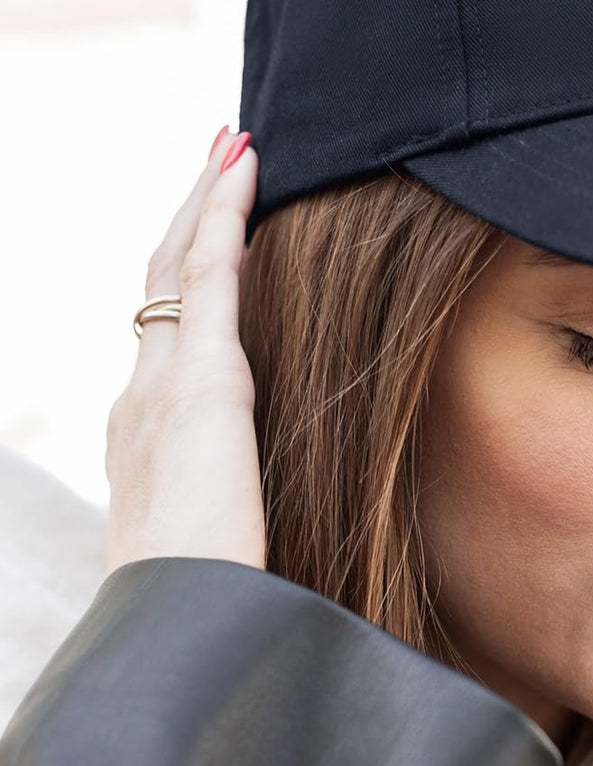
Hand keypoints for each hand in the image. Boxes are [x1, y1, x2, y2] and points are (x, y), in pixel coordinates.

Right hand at [104, 128, 266, 574]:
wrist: (185, 620)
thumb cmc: (216, 597)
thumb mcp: (229, 532)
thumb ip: (242, 498)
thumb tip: (276, 502)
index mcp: (151, 431)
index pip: (170, 330)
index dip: (191, 270)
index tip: (216, 226)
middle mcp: (143, 395)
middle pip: (162, 280)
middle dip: (191, 214)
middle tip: (221, 156)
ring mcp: (163, 382)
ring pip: (178, 263)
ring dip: (206, 198)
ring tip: (234, 144)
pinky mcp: (199, 379)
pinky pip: (206, 273)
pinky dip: (222, 212)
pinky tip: (244, 166)